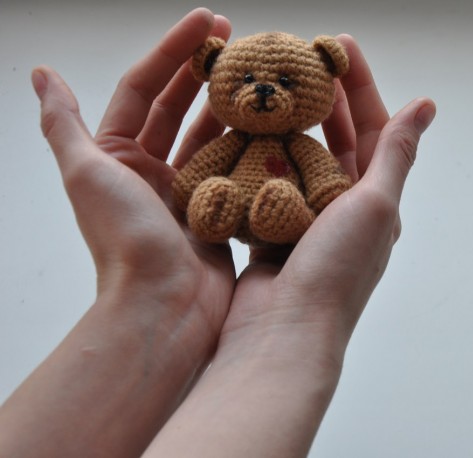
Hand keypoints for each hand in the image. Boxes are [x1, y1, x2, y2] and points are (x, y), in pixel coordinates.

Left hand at [0, 9, 237, 456]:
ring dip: (230, 103)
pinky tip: (273, 123)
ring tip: (259, 74)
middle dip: (205, 69)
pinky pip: (235, 167)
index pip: (146, 88)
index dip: (173, 50)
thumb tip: (40, 74)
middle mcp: (150, 171)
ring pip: (211, 134)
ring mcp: (188, 190)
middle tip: (237, 38)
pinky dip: (250, 143)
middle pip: (180, 106)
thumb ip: (64, 124)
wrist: (165, 307)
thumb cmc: (125, 242)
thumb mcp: (87, 174)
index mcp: (117, 156)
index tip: (208, 21)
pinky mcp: (218, 210)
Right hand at [143, 35, 435, 456]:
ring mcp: (304, 220)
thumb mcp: (376, 205)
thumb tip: (427, 105)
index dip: (361, 85)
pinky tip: (242, 129)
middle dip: (322, 97)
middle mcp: (344, 210)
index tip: (338, 45)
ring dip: (285, 122)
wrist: (282, 332)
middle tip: (300, 58)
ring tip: (268, 86)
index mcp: (376, 201)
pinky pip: (264, 182)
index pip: (375, 128)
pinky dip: (256, 155)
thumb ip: (396, 153)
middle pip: (336, 138)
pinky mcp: (269, 230)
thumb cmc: (336, 270)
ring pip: (296, 157)